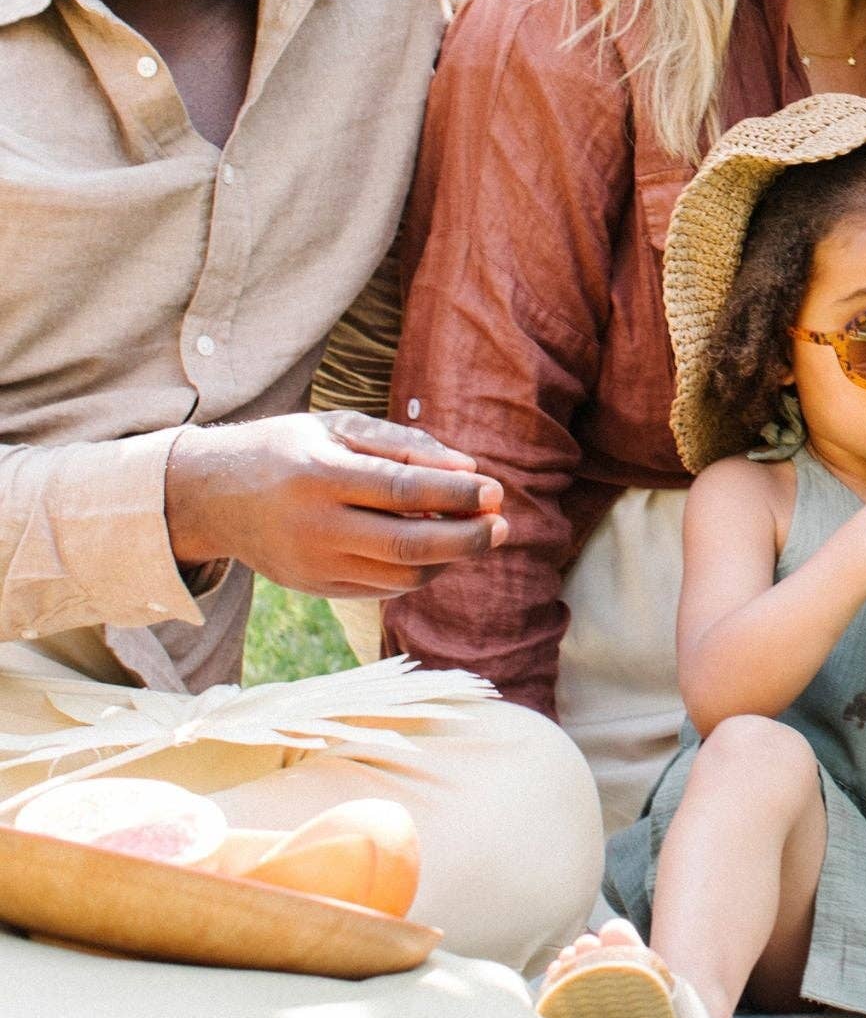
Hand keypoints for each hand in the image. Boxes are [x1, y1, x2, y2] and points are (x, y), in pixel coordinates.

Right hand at [164, 411, 506, 597]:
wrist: (210, 496)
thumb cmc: (286, 449)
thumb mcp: (335, 428)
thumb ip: (402, 444)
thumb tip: (467, 467)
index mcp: (318, 476)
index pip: (403, 492)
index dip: (456, 495)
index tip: (495, 491)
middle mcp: (314, 527)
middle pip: (408, 546)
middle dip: (467, 539)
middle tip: (503, 526)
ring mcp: (313, 565)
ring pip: (402, 576)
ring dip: (450, 560)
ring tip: (476, 535)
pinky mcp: (317, 588)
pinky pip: (384, 589)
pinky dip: (421, 572)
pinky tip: (439, 551)